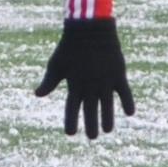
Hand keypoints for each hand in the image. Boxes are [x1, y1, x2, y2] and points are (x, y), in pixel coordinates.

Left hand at [36, 16, 134, 137]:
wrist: (90, 29)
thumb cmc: (69, 47)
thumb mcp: (56, 64)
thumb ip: (49, 82)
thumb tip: (37, 95)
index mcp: (74, 84)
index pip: (71, 108)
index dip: (71, 121)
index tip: (70, 133)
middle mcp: (90, 85)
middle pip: (90, 110)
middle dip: (91, 125)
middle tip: (92, 137)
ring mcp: (105, 80)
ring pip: (107, 105)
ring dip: (107, 119)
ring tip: (107, 130)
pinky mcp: (118, 74)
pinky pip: (125, 92)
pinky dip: (128, 102)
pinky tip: (130, 113)